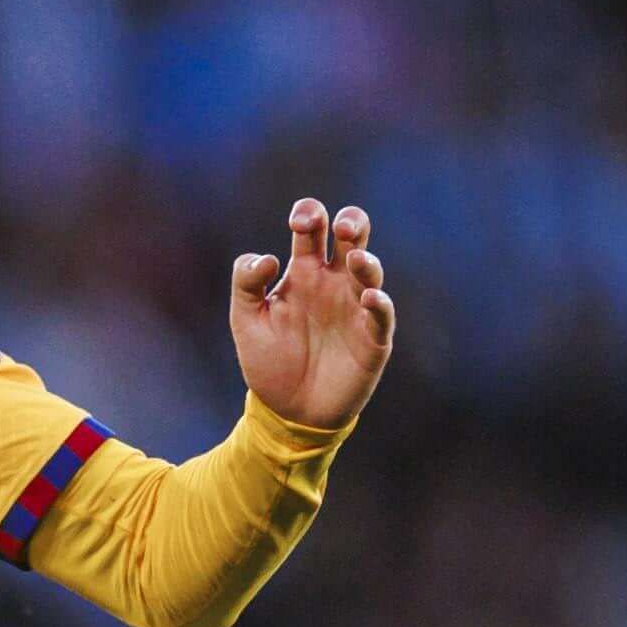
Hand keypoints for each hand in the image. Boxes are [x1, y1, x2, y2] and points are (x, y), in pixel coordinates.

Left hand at [230, 200, 395, 432]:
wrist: (287, 412)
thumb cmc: (269, 362)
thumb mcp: (245, 320)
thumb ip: (246, 282)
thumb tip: (267, 258)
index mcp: (304, 272)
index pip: (312, 230)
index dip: (309, 214)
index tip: (299, 222)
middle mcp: (334, 284)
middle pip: (352, 238)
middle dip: (351, 222)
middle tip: (340, 227)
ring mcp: (355, 309)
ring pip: (371, 272)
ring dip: (366, 261)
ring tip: (355, 259)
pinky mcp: (372, 339)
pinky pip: (381, 316)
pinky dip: (379, 304)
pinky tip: (368, 299)